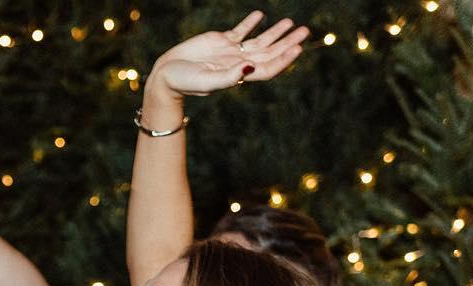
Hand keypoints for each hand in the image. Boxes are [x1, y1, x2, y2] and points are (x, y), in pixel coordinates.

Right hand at [146, 11, 308, 102]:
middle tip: (305, 31)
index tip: (297, 48)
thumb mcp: (207, 81)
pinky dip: (251, 23)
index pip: (267, 68)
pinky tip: (260, 15)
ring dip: (276, 32)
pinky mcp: (220, 41)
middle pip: (269, 53)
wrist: (166, 75)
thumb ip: (229, 77)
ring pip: (259, 41)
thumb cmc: (185, 82)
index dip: (283, 59)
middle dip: (287, 42)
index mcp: (238, 75)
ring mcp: (230, 52)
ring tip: (291, 23)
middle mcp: (238, 64)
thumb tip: (250, 68)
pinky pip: (240, 31)